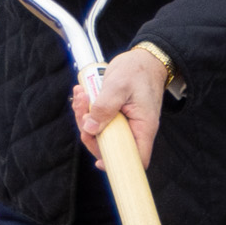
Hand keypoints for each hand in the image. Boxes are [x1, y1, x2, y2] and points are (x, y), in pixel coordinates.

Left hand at [71, 43, 168, 167]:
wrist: (144, 59)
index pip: (137, 157)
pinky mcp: (115, 116)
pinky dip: (87, 110)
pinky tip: (84, 95)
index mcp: (143, 126)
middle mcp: (135, 128)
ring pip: (100, 133)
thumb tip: (90, 129)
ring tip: (82, 95)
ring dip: (85, 117)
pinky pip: (98, 121)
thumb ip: (104, 107)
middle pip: (110, 146)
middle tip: (82, 108)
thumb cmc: (137, 71)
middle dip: (89, 132)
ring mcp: (124, 123)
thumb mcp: (118, 86)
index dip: (119, 165)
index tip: (100, 163)